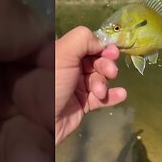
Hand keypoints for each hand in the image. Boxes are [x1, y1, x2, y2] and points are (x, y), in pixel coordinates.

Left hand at [55, 27, 126, 144]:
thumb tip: (101, 44)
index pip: (88, 44)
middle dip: (106, 65)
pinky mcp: (83, 104)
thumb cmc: (52, 83)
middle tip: (111, 72)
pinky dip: (112, 96)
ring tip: (100, 92)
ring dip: (104, 83)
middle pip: (97, 61)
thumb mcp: (63, 53)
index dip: (102, 47)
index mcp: (63, 53)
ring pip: (100, 79)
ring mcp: (76, 86)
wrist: (40, 121)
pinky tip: (121, 95)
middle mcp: (70, 68)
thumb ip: (83, 39)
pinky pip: (102, 97)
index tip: (112, 52)